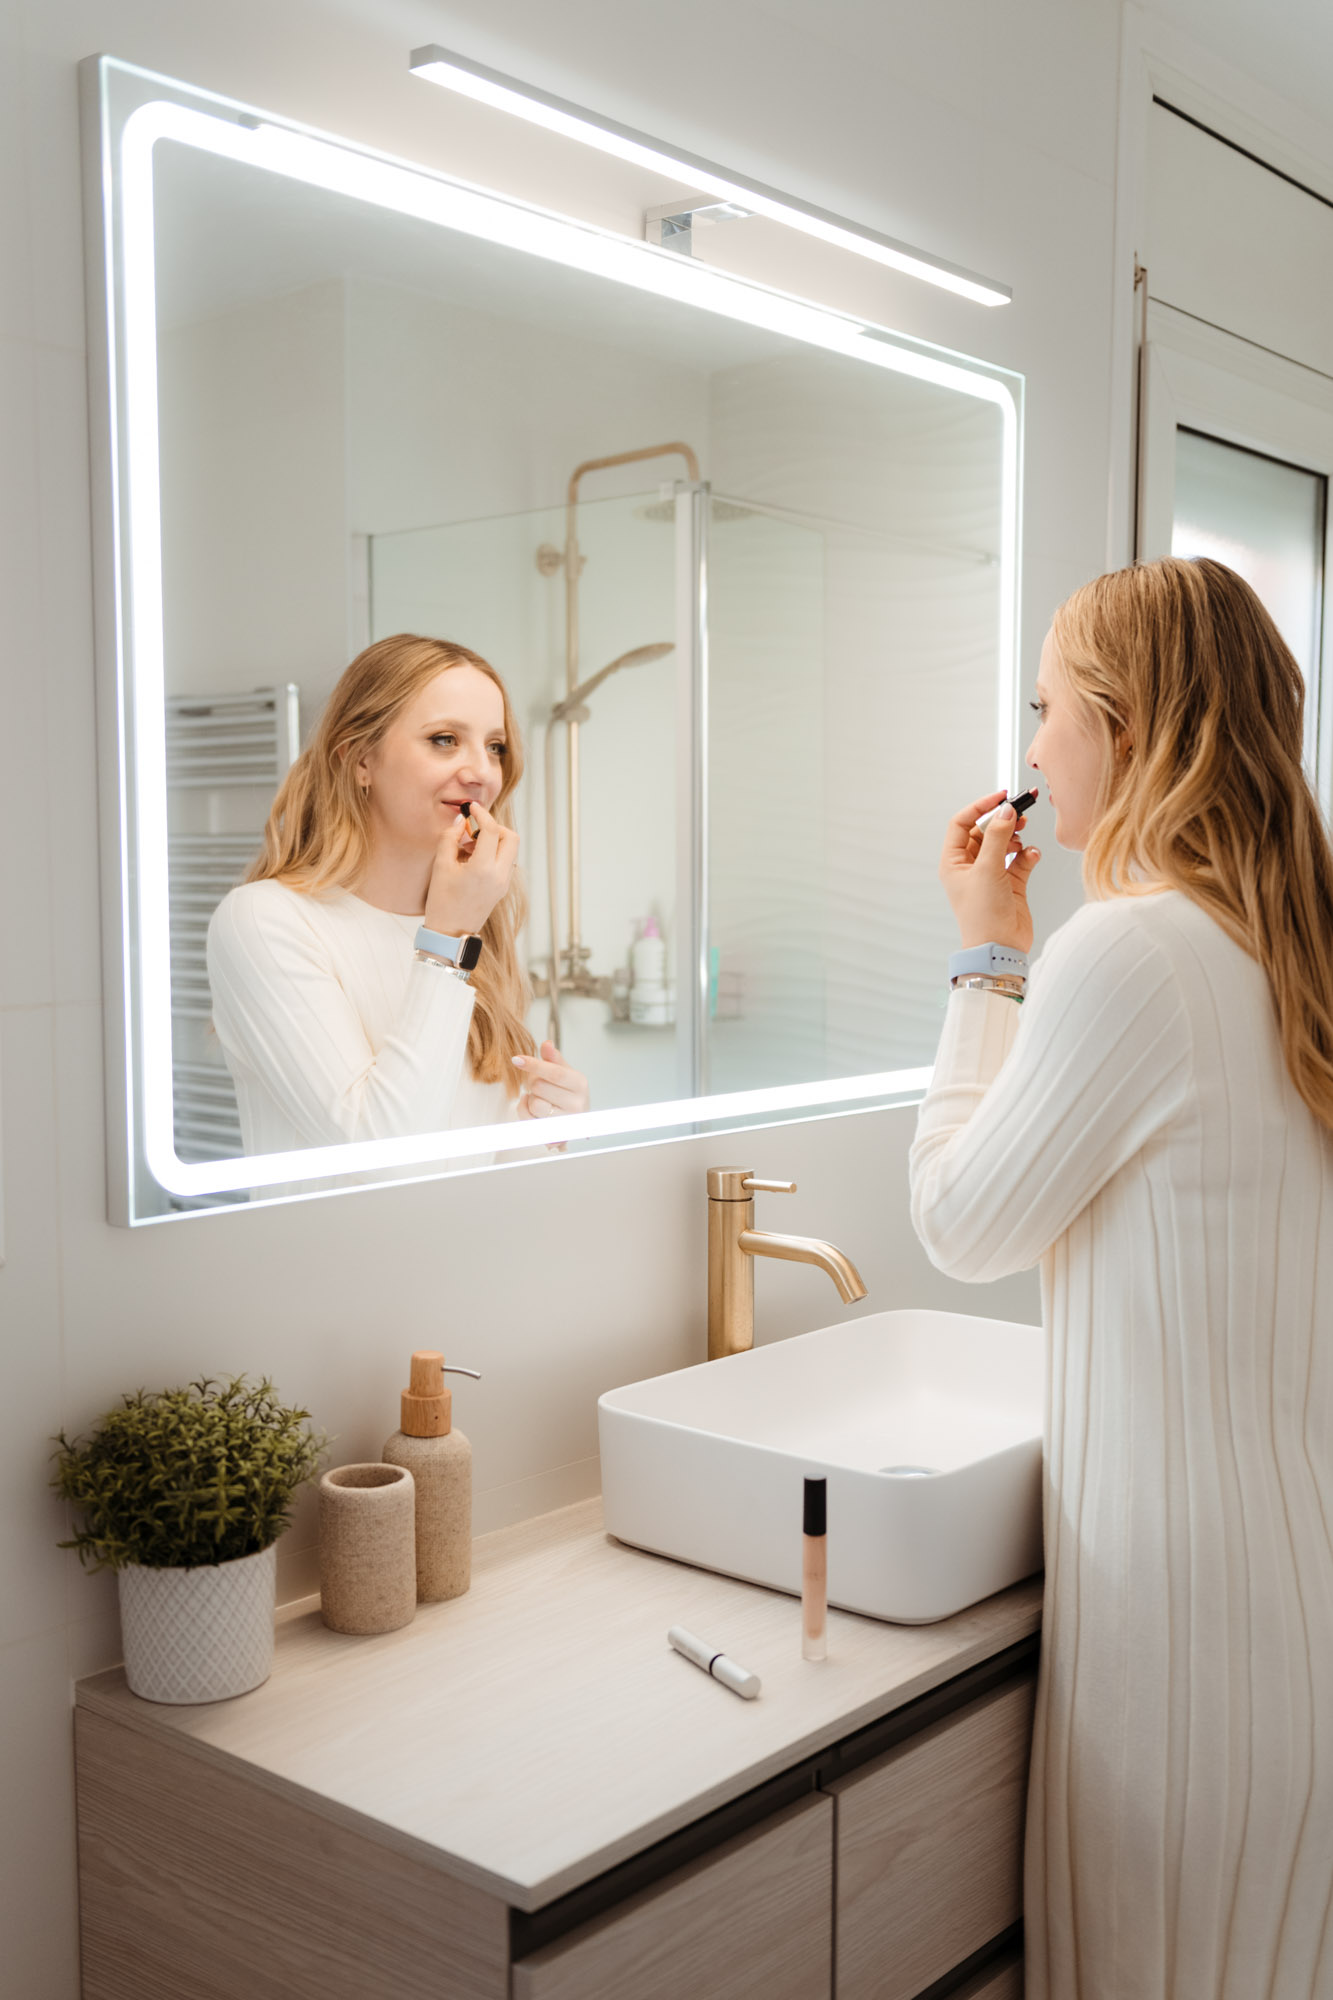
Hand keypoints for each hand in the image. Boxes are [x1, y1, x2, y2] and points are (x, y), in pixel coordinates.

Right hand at [424, 800, 517, 936]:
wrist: (450, 934)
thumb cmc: (442, 902)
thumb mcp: (440, 866)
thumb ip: (450, 838)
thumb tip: (461, 822)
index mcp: (483, 869)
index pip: (491, 830)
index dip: (482, 814)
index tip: (472, 808)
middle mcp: (499, 875)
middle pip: (511, 837)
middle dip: (494, 827)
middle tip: (474, 829)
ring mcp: (504, 883)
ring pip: (511, 850)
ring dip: (495, 840)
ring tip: (469, 846)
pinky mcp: (502, 888)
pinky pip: (505, 862)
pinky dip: (494, 853)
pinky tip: (474, 859)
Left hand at [514, 1040, 589, 1151]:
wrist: (575, 1120)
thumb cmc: (567, 1093)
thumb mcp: (564, 1072)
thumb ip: (553, 1058)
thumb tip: (547, 1044)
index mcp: (580, 1083)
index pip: (555, 1072)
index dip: (534, 1065)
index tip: (516, 1059)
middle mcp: (578, 1104)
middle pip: (540, 1087)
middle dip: (533, 1083)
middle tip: (540, 1085)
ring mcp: (567, 1122)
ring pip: (535, 1104)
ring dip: (532, 1099)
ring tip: (541, 1098)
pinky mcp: (556, 1136)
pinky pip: (529, 1120)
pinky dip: (525, 1111)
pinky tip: (534, 1109)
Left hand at [939, 789, 1040, 951]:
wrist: (1000, 947)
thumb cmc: (983, 916)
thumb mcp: (987, 869)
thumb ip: (999, 836)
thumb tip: (1006, 810)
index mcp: (953, 861)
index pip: (962, 823)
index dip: (980, 807)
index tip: (1001, 797)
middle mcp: (970, 866)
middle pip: (985, 831)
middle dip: (1002, 820)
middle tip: (1021, 812)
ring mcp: (990, 874)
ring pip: (1004, 843)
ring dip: (1015, 836)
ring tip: (1024, 834)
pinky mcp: (1010, 883)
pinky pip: (1020, 860)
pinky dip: (1027, 855)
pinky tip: (1032, 856)